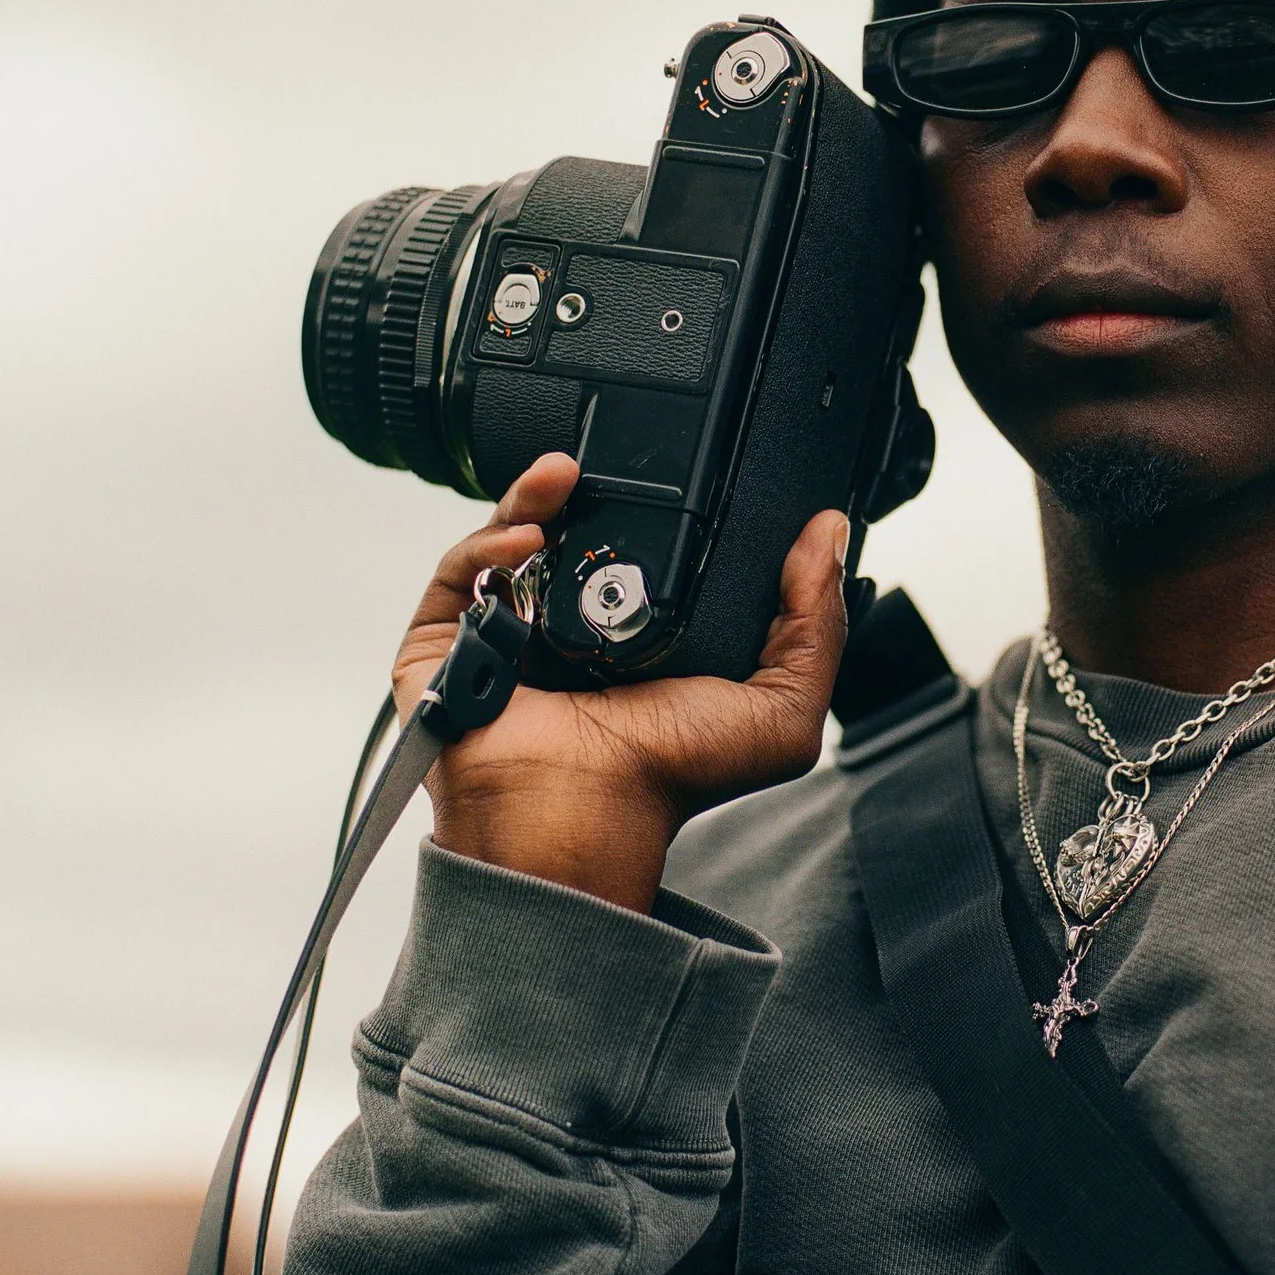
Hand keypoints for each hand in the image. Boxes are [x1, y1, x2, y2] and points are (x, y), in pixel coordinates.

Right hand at [396, 452, 848, 912]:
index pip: (640, 545)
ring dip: (532, 496)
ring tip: (561, 477)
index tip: (672, 466)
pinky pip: (458, 574)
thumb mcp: (779, 706)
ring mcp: (505, 630)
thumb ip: (813, 623)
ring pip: (509, 536)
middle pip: (567, 527)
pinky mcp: (446, 643)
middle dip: (582, 486)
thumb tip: (828, 534)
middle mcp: (571, 626)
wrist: (587, 815)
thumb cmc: (673, 778)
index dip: (653, 500)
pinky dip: (486, 544)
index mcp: (641, 631)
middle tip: (603, 460)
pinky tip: (523, 538)